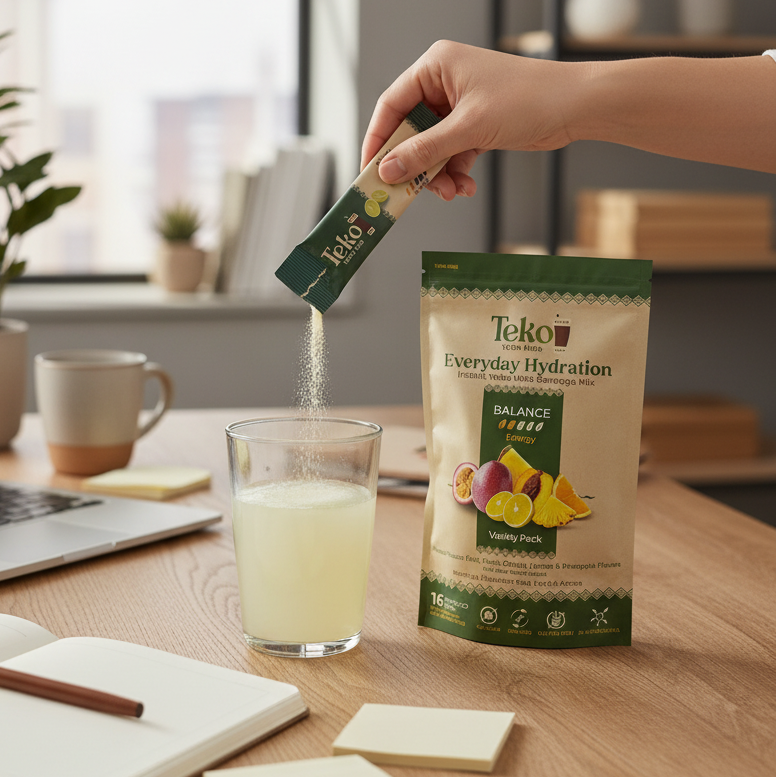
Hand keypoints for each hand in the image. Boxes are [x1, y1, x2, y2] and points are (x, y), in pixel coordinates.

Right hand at [361, 40, 581, 199]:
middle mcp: (444, 83)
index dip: (378, 141)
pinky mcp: (475, 125)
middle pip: (411, 131)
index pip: (391, 105)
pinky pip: (452, 153)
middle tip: (409, 191)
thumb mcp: (469, 129)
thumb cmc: (528, 98)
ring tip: (450, 192)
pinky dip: (456, 172)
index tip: (370, 171)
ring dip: (437, 174)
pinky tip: (465, 186)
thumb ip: (426, 151)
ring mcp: (460, 106)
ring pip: (432, 147)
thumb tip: (390, 170)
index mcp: (435, 67)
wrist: (574, 106)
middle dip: (414, 164)